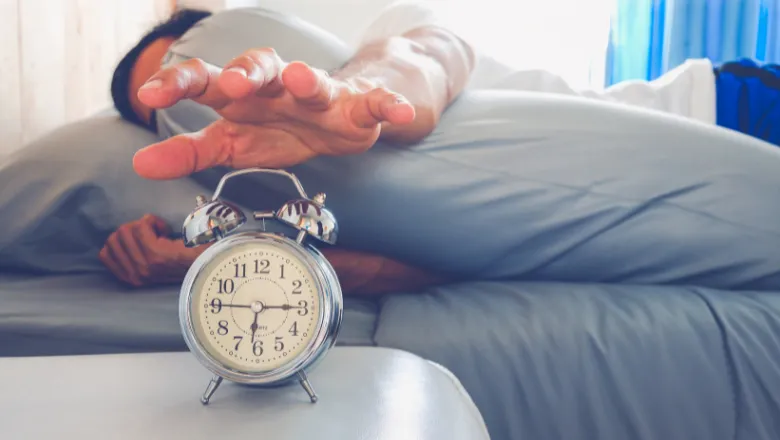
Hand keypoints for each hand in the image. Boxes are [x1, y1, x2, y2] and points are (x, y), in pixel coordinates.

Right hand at [99, 214, 204, 286]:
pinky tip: (165, 229)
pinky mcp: (158, 254)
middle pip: (114, 238)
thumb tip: (114, 238)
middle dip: (132, 229)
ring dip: (143, 225)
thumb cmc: (183, 258)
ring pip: (125, 230)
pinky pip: (141, 227)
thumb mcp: (149, 263)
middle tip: (154, 235)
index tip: (144, 240)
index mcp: (132, 278)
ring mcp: (146, 265)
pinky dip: (152, 221)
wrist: (208, 261)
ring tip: (160, 233)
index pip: (104, 253)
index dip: (123, 240)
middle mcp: (137, 275)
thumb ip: (131, 255)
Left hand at [132, 48, 416, 179]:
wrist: (341, 117)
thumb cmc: (281, 128)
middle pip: (259, 68)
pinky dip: (388, 105)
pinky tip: (398, 112)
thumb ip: (191, 151)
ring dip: (308, 78)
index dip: (178, 84)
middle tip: (230, 84)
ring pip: (315, 80)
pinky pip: (375, 103)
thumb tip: (140, 164)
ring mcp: (322, 95)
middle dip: (245, 73)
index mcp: (244, 96)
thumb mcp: (234, 142)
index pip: (205, 81)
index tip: (149, 96)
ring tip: (302, 79)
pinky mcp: (360, 107)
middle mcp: (279, 88)